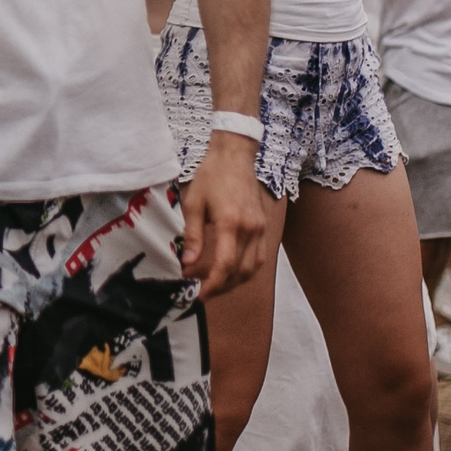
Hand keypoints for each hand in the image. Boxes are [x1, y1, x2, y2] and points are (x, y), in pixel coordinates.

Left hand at [180, 135, 267, 295]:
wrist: (235, 156)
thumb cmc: (212, 176)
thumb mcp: (194, 203)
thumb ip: (192, 236)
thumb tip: (187, 263)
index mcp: (231, 222)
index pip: (225, 265)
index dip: (212, 284)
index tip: (198, 294)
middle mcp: (250, 229)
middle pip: (240, 272)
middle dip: (221, 287)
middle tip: (201, 291)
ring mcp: (260, 228)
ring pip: (252, 269)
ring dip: (234, 282)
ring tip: (214, 284)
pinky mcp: (263, 227)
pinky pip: (259, 258)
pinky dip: (245, 270)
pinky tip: (229, 271)